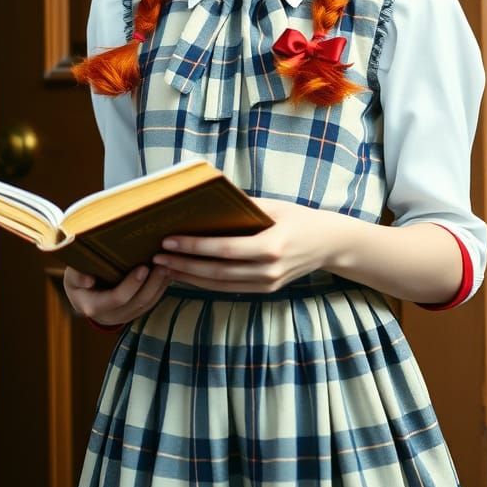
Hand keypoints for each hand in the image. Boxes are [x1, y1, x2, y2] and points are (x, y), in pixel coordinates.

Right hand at [63, 264, 172, 326]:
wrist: (82, 298)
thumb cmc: (77, 282)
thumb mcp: (71, 277)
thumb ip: (76, 276)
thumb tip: (87, 280)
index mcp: (93, 306)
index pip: (117, 298)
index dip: (131, 285)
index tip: (143, 268)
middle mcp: (110, 316)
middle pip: (138, 302)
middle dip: (152, 284)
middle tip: (162, 264)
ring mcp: (124, 317)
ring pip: (147, 304)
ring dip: (160, 286)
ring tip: (168, 266)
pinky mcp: (134, 313)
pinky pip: (151, 303)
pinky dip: (160, 289)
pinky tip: (167, 275)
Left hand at [151, 197, 337, 293]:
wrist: (329, 244)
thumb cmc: (299, 218)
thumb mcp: (275, 206)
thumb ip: (243, 205)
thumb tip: (208, 196)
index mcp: (272, 246)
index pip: (225, 250)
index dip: (194, 247)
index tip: (169, 241)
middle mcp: (269, 270)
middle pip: (218, 272)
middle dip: (184, 265)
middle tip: (157, 257)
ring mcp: (268, 283)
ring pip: (220, 285)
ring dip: (189, 277)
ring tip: (165, 267)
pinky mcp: (266, 290)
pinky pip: (230, 289)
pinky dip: (205, 283)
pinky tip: (187, 275)